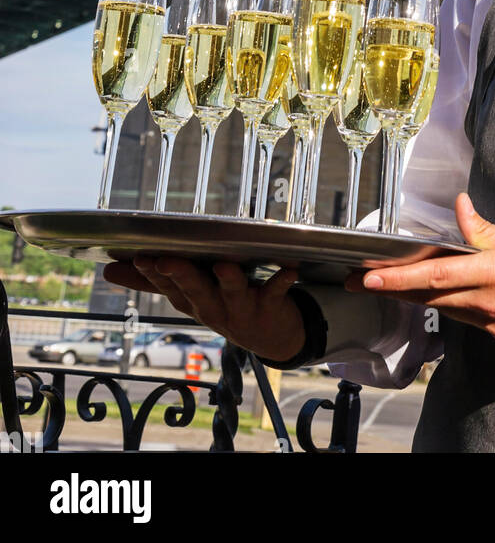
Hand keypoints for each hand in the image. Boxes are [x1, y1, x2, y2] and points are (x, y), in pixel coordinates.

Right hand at [102, 258, 305, 362]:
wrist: (270, 336)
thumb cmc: (221, 304)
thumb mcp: (185, 294)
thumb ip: (149, 281)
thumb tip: (106, 270)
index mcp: (191, 301)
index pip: (168, 287)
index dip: (154, 274)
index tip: (140, 257)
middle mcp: (213, 308)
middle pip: (195, 292)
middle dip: (181, 277)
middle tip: (166, 260)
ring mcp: (242, 309)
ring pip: (233, 293)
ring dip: (228, 280)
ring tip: (225, 265)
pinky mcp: (270, 306)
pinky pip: (276, 293)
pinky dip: (281, 283)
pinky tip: (289, 270)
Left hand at [345, 193, 494, 361]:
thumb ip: (488, 231)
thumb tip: (461, 208)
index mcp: (494, 274)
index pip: (435, 277)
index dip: (398, 278)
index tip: (370, 275)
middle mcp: (486, 302)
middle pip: (427, 297)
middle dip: (389, 289)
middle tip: (359, 281)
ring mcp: (489, 323)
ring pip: (440, 308)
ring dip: (410, 298)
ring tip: (384, 285)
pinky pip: (461, 317)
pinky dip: (441, 305)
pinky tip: (430, 296)